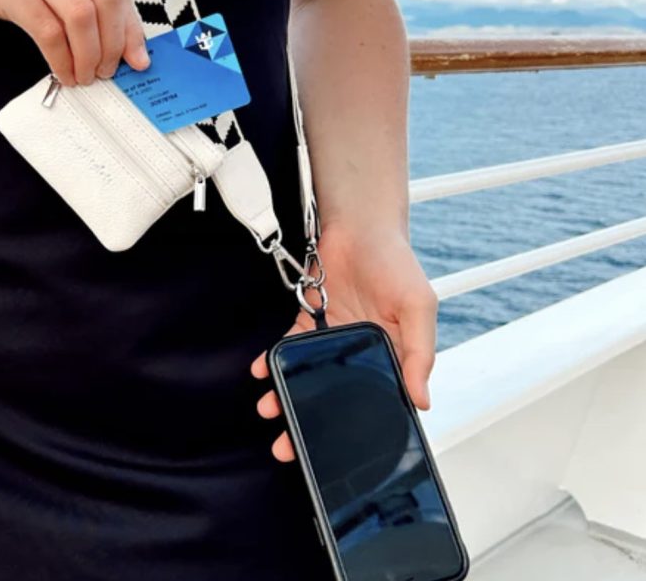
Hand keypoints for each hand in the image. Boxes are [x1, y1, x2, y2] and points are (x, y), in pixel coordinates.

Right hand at [0, 0, 149, 85]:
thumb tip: (118, 34)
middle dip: (113, 42)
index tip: (136, 55)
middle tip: (107, 70)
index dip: (130, 24)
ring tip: (83, 75)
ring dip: (87, 55)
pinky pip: (48, 29)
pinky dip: (61, 57)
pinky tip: (61, 70)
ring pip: (80, 15)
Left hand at [250, 222, 438, 461]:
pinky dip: (272, 359)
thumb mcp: (419, 306)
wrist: (359, 225)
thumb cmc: (396, 262)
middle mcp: (361, 352)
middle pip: (335, 396)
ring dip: (285, 394)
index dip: (359, 430)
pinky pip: (288, 346)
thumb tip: (421, 401)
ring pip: (307, 376)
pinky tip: (261, 369)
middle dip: (310, 422)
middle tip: (288, 447)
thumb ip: (420, 354)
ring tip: (269, 411)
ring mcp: (332, 338)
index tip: (339, 457)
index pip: (377, 401)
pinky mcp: (309, 320)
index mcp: (394, 356)